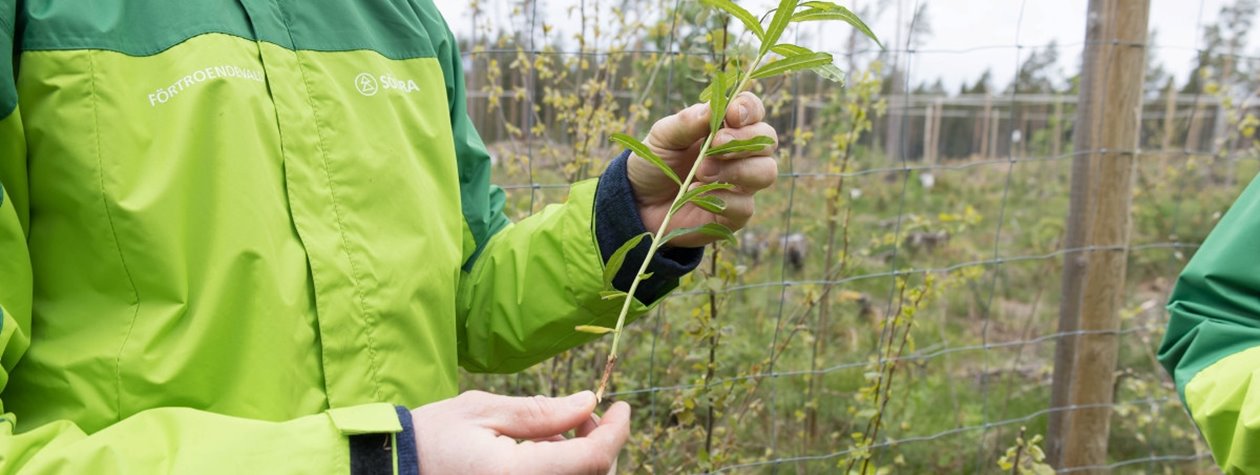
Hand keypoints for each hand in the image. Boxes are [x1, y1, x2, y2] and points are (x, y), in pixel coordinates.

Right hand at [411, 390, 629, 473]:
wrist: (394, 470)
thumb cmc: (432, 437)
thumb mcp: (484, 411)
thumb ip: (541, 412)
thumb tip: (588, 403)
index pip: (592, 460)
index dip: (617, 432)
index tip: (622, 407)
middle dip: (602, 443)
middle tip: (585, 412)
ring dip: (585, 458)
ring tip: (559, 430)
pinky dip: (565, 470)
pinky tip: (547, 450)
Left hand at [629, 92, 777, 246]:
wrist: (640, 204)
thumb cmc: (655, 163)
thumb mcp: (662, 137)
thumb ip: (686, 122)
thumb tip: (712, 108)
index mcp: (726, 128)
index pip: (753, 111)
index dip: (749, 109)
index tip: (732, 115)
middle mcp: (741, 154)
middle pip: (768, 140)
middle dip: (744, 140)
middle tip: (714, 144)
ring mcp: (741, 184)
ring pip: (766, 172)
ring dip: (736, 170)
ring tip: (701, 172)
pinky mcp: (736, 214)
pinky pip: (745, 206)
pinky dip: (721, 199)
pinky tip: (695, 195)